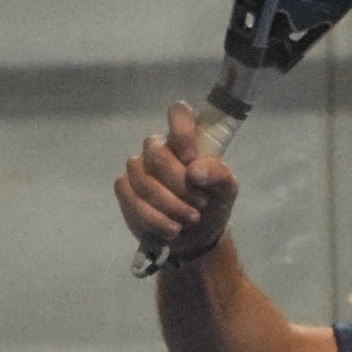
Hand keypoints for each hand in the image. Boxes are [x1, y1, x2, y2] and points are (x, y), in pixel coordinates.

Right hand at [114, 102, 236, 263]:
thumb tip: (195, 170)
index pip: (178, 113)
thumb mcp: (226, 191)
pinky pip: (132, 198)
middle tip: (200, 206)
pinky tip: (171, 229)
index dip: (182, 132)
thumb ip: (218, 174)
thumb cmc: (212, 205)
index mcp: (185, 140)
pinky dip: (154, 219)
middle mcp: (158, 148)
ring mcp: (138, 167)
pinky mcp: (125, 188)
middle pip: (156, 152)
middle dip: (179, 184)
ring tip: (189, 220)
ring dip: (169, 205)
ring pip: (142, 178)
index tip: (192, 158)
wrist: (197, 238)